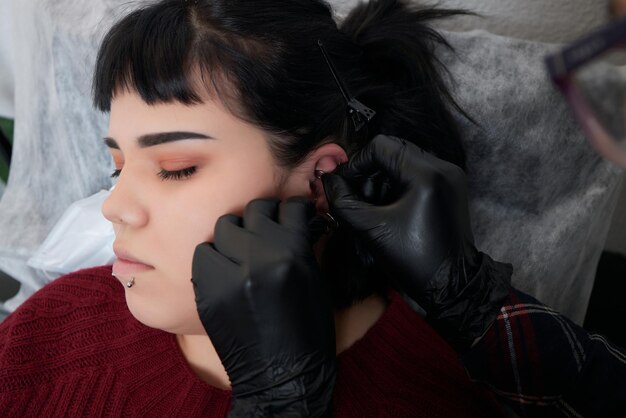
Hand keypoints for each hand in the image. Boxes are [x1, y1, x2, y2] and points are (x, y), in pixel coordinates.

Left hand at [192, 197, 334, 416]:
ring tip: (242, 252)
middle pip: (254, 210)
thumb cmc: (308, 326)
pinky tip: (225, 270)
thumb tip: (291, 218)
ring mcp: (231, 272)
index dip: (290, 209)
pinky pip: (204, 254)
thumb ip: (299, 243)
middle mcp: (261, 256)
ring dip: (235, 236)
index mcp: (295, 250)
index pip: (289, 207)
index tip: (289, 213)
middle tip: (264, 231)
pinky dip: (214, 258)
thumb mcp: (314, 278)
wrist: (284, 372)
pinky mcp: (208, 289)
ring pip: (225, 227)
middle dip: (262, 217)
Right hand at [322, 134, 510, 349]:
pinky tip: (388, 211)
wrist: (452, 287)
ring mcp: (449, 177)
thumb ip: (344, 201)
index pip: (380, 147)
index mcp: (426, 174)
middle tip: (357, 200)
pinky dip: (397, 188)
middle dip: (368, 174)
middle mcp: (442, 167)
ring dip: (381, 182)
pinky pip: (416, 176)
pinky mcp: (450, 189)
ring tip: (372, 209)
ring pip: (403, 163)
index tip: (344, 186)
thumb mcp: (372, 230)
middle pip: (392, 152)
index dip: (356, 164)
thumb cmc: (414, 260)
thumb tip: (328, 181)